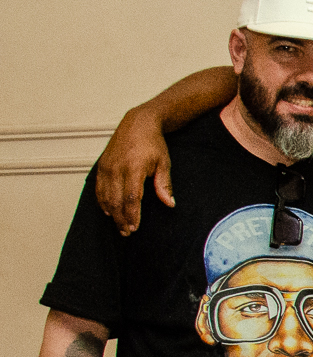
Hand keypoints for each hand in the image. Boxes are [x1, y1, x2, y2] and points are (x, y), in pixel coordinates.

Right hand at [95, 110, 176, 235]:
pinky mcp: (101, 166)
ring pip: (106, 196)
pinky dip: (102, 201)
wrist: (137, 124)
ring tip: (119, 226)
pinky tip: (108, 211)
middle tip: (127, 233)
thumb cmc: (153, 143)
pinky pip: (98, 188)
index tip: (135, 227)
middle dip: (121, 219)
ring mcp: (106, 167)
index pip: (131, 198)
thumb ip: (164, 184)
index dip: (132, 215)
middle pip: (116, 200)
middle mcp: (116, 168)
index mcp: (133, 168)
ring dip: (112, 213)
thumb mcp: (164, 163)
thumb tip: (169, 204)